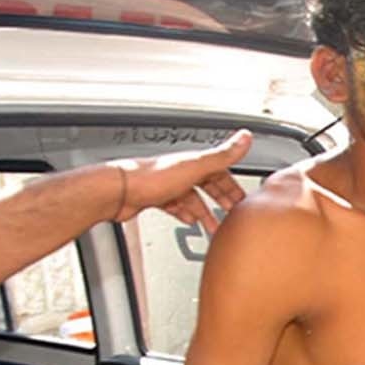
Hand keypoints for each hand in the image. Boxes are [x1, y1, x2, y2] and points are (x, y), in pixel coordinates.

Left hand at [105, 129, 253, 229]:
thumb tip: (246, 137)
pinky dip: (184, 213)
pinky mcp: (154, 198)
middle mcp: (180, 171)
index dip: (234, 184)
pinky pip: (175, 206)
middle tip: (233, 212)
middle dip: (221, 198)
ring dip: (205, 212)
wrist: (119, 191)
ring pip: (192, 198)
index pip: (221, 171)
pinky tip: (188, 221)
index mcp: (193, 162)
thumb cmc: (151, 178)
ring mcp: (167, 185)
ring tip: (214, 226)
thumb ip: (223, 155)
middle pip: (207, 185)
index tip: (244, 198)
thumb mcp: (196, 166)